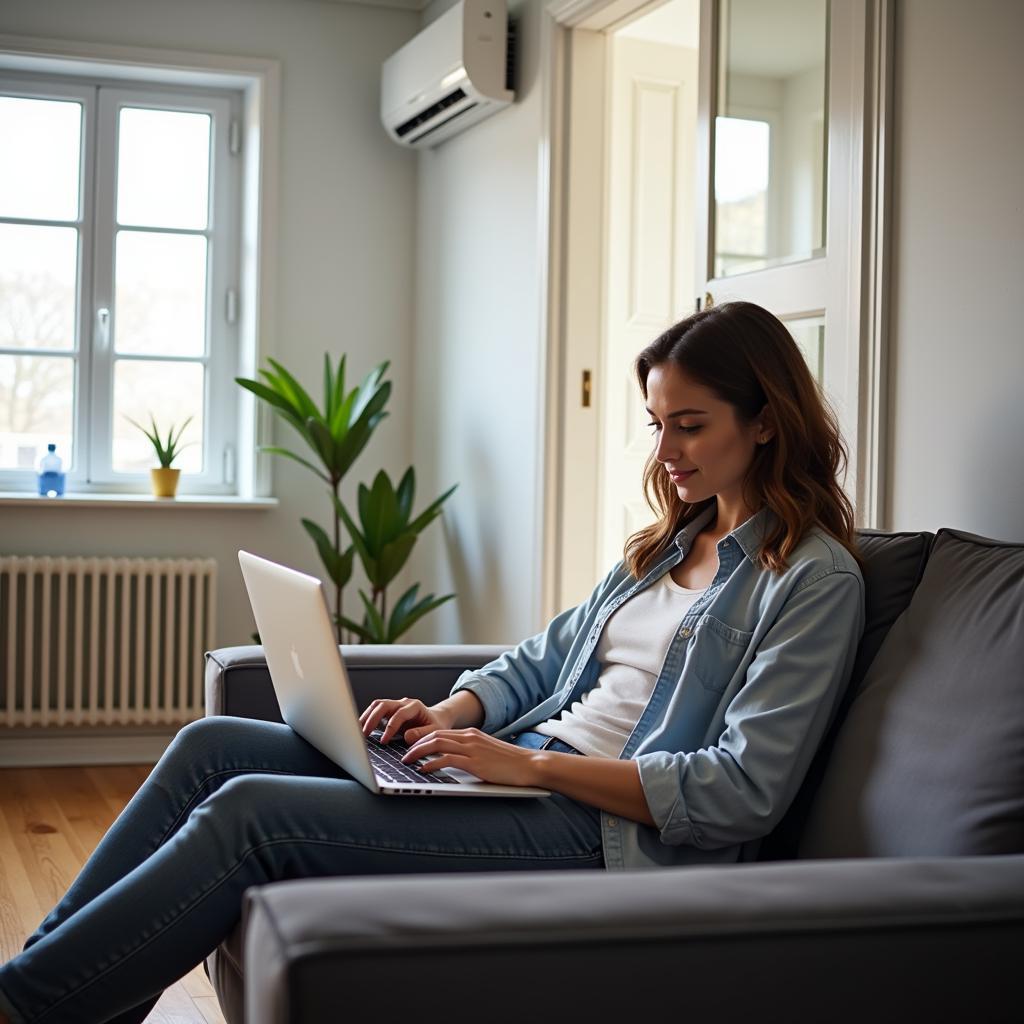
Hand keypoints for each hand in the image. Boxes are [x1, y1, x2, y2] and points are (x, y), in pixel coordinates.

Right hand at [359, 697, 452, 745]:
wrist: (435, 719)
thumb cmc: (435, 725)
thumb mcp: (435, 731)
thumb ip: (422, 734)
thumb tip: (407, 737)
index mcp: (415, 706)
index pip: (399, 714)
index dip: (390, 727)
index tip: (384, 741)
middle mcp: (403, 703)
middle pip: (383, 705)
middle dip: (372, 719)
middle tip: (364, 734)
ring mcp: (395, 706)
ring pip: (377, 705)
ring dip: (366, 717)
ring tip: (358, 732)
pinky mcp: (389, 712)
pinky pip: (375, 711)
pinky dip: (367, 719)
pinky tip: (362, 730)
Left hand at [400, 728, 539, 787]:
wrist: (530, 765)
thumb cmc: (510, 763)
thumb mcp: (486, 753)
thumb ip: (470, 753)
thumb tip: (453, 760)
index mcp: (471, 734)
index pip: (440, 732)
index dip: (422, 739)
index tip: (411, 747)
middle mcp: (469, 737)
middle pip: (434, 735)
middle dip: (415, 744)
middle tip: (403, 754)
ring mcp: (472, 748)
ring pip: (437, 744)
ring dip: (418, 753)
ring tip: (407, 761)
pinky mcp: (475, 762)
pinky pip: (447, 759)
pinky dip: (431, 763)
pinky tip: (423, 770)